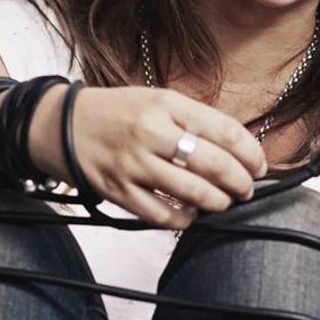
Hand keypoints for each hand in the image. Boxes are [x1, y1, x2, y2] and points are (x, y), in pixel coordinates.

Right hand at [31, 84, 268, 229]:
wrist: (60, 125)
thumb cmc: (115, 114)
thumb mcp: (155, 100)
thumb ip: (192, 120)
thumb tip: (236, 148)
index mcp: (165, 104)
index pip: (224, 131)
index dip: (250, 153)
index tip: (259, 165)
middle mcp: (150, 132)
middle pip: (213, 164)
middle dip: (239, 182)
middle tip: (245, 188)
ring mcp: (133, 164)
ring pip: (192, 192)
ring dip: (217, 202)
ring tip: (222, 201)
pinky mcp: (118, 191)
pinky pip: (161, 215)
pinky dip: (183, 219)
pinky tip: (190, 214)